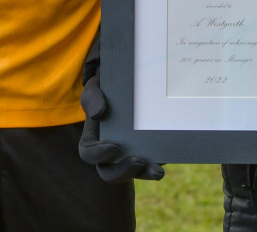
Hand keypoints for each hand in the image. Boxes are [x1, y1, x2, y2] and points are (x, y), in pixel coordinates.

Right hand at [78, 36, 163, 182]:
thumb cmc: (108, 85)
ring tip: (158, 171)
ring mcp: (130, 152)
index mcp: (93, 139)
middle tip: (139, 161)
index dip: (99, 155)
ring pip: (133, 173)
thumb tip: (98, 113)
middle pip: (110, 173)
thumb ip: (91, 96)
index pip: (88, 155)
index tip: (115, 145)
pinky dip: (159, 163)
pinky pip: (152, 164)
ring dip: (144, 174)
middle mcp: (110, 152)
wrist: (130, 81)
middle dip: (124, 172)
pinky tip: (167, 156)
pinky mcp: (148, 150)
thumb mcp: (96, 85)